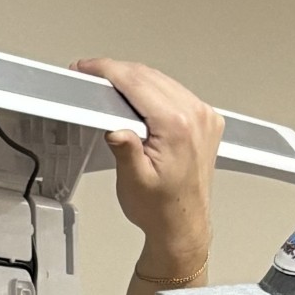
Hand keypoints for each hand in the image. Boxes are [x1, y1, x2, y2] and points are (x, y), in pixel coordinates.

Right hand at [73, 59, 222, 271]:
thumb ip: (124, 149)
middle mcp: (195, 116)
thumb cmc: (159, 209)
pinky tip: (137, 98)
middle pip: (149, 76)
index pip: (136, 82)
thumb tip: (114, 127)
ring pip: (162, 81)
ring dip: (135, 79)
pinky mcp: (206, 121)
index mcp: (177, 126)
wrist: (182, 226)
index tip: (87, 68)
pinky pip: (176, 92)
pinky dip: (154, 90)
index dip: (107, 70)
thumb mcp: (133, 181)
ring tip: (109, 86)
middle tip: (91, 75)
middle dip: (117, 72)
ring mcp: (204, 117)